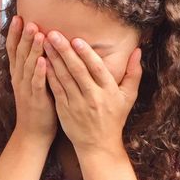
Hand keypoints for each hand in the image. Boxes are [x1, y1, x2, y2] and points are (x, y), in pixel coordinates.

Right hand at [7, 16, 56, 145]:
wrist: (33, 133)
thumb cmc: (36, 105)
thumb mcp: (31, 82)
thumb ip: (34, 64)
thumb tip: (40, 45)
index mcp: (18, 74)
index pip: (14, 50)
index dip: (14, 34)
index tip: (17, 17)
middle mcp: (19, 79)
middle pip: (20, 54)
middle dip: (24, 36)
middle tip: (28, 20)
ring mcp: (26, 89)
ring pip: (28, 66)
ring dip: (32, 50)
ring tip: (37, 34)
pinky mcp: (36, 100)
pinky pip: (37, 84)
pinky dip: (39, 73)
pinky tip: (43, 61)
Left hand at [44, 32, 141, 156]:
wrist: (98, 145)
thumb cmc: (114, 118)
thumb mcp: (129, 97)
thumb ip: (134, 73)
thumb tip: (137, 50)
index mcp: (109, 91)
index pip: (97, 69)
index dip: (86, 54)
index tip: (76, 39)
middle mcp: (93, 97)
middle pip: (77, 70)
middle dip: (64, 51)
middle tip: (53, 33)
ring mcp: (77, 104)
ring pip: (63, 78)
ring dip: (53, 59)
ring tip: (45, 42)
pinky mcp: (64, 110)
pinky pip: (56, 89)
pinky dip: (49, 75)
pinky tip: (42, 61)